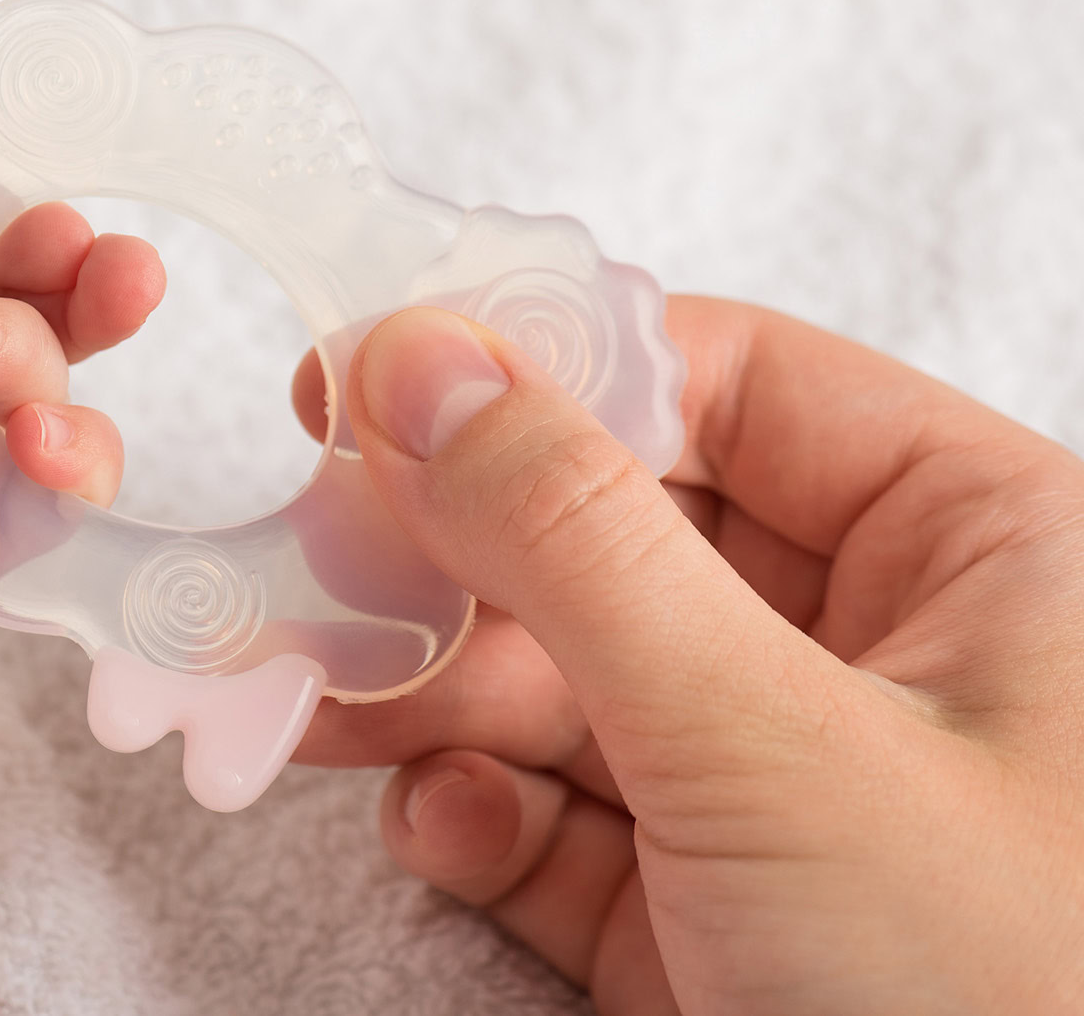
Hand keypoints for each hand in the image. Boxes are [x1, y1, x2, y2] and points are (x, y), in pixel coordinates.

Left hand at [0, 194, 163, 1014]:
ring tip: (29, 421)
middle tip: (96, 280)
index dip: (13, 218)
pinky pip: (36, 505)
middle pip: (27, 305)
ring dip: (59, 392)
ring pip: (45, 399)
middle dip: (79, 291)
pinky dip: (65, 484)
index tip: (49, 226)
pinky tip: (44, 469)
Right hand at [296, 297, 1083, 1013]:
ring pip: (577, 684)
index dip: (540, 370)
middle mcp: (890, 653)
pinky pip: (577, 823)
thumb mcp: (770, 744)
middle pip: (622, 538)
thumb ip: (575, 537)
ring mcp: (797, 794)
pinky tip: (437, 830)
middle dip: (457, 564)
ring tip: (318, 701)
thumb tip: (418, 357)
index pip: (727, 385)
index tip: (364, 381)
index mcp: (980, 549)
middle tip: (308, 565)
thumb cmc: (1000, 999)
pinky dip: (488, 821)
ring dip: (437, 693)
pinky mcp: (724, 919)